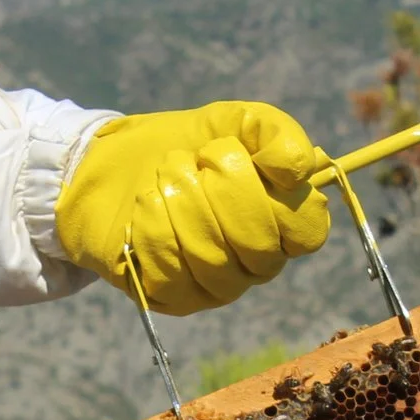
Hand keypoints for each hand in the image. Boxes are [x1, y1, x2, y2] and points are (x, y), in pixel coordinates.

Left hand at [55, 101, 333, 314]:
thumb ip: (277, 133)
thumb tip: (298, 169)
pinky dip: (152, 228)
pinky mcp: (172, 298)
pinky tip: (143, 208)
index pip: (308, 232)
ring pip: (212, 259)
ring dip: (181, 203)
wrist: (111, 162)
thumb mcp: (234, 121)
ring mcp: (216, 285)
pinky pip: (171, 274)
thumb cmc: (183, 143)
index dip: (280, 196)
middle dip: (220, 189)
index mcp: (283, 222)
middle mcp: (257, 262)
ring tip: (162, 177)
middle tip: (190, 160)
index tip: (247, 159)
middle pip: (259, 244)